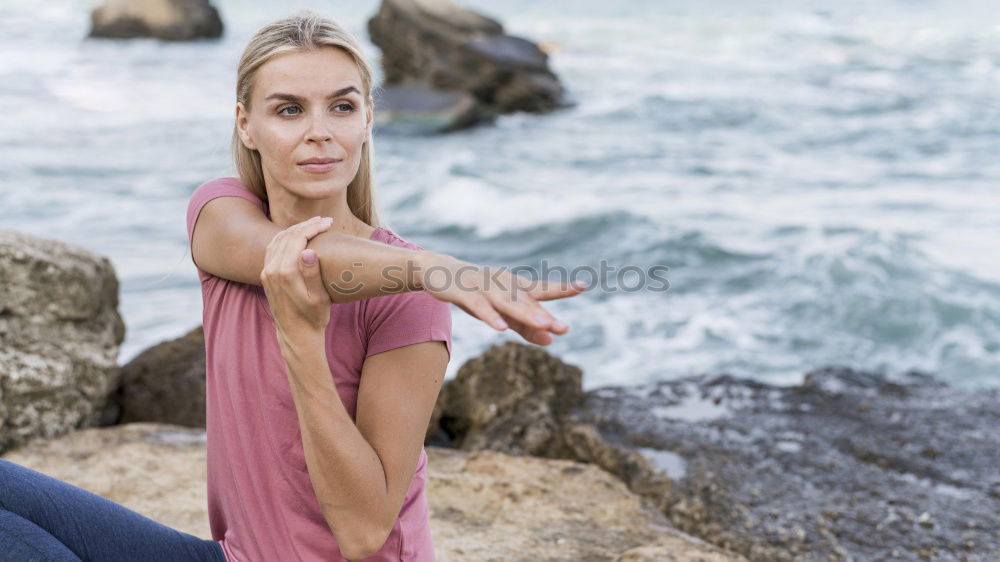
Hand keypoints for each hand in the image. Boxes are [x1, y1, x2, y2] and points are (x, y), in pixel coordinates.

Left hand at [260, 216, 334, 336]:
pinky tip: (297, 236)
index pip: (297, 239)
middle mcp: (271, 270)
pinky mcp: (265, 275)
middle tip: (324, 220)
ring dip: (295, 229)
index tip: (329, 222)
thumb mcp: (319, 299)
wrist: (296, 335)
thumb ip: (312, 274)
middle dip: (306, 225)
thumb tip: (308, 251)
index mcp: (285, 273)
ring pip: (278, 240)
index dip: (313, 227)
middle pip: (287, 236)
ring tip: (313, 224)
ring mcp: (266, 272)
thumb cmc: (313, 318)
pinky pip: (272, 248)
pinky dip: (285, 237)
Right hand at [415, 252, 586, 345]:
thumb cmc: (476, 292)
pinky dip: (490, 316)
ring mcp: (483, 287)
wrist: (438, 271)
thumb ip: (525, 326)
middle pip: (526, 302)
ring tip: (543, 325)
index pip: (540, 289)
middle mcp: (502, 284)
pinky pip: (479, 306)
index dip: (560, 288)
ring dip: (525, 314)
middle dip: (544, 315)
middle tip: (564, 328)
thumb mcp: (501, 311)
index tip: (582, 286)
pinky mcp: (464, 293)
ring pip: (507, 302)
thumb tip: (551, 341)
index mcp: (513, 286)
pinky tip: (501, 327)